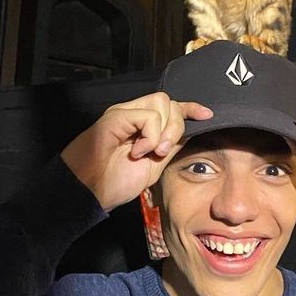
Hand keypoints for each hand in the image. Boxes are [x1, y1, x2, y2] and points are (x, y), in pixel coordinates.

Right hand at [60, 93, 212, 211]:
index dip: (190, 108)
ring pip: (161, 103)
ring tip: (150, 152)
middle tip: (163, 151)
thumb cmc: (114, 183)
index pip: (170, 107)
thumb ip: (169, 147)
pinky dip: (149, 136)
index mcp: (141, 125)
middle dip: (177, 126)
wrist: (88, 193)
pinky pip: (147, 116)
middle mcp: (132, 114)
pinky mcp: (114, 117)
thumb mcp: (153, 166)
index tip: (207, 115)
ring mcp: (123, 113)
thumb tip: (189, 132)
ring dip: (164, 131)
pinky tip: (138, 152)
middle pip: (169, 102)